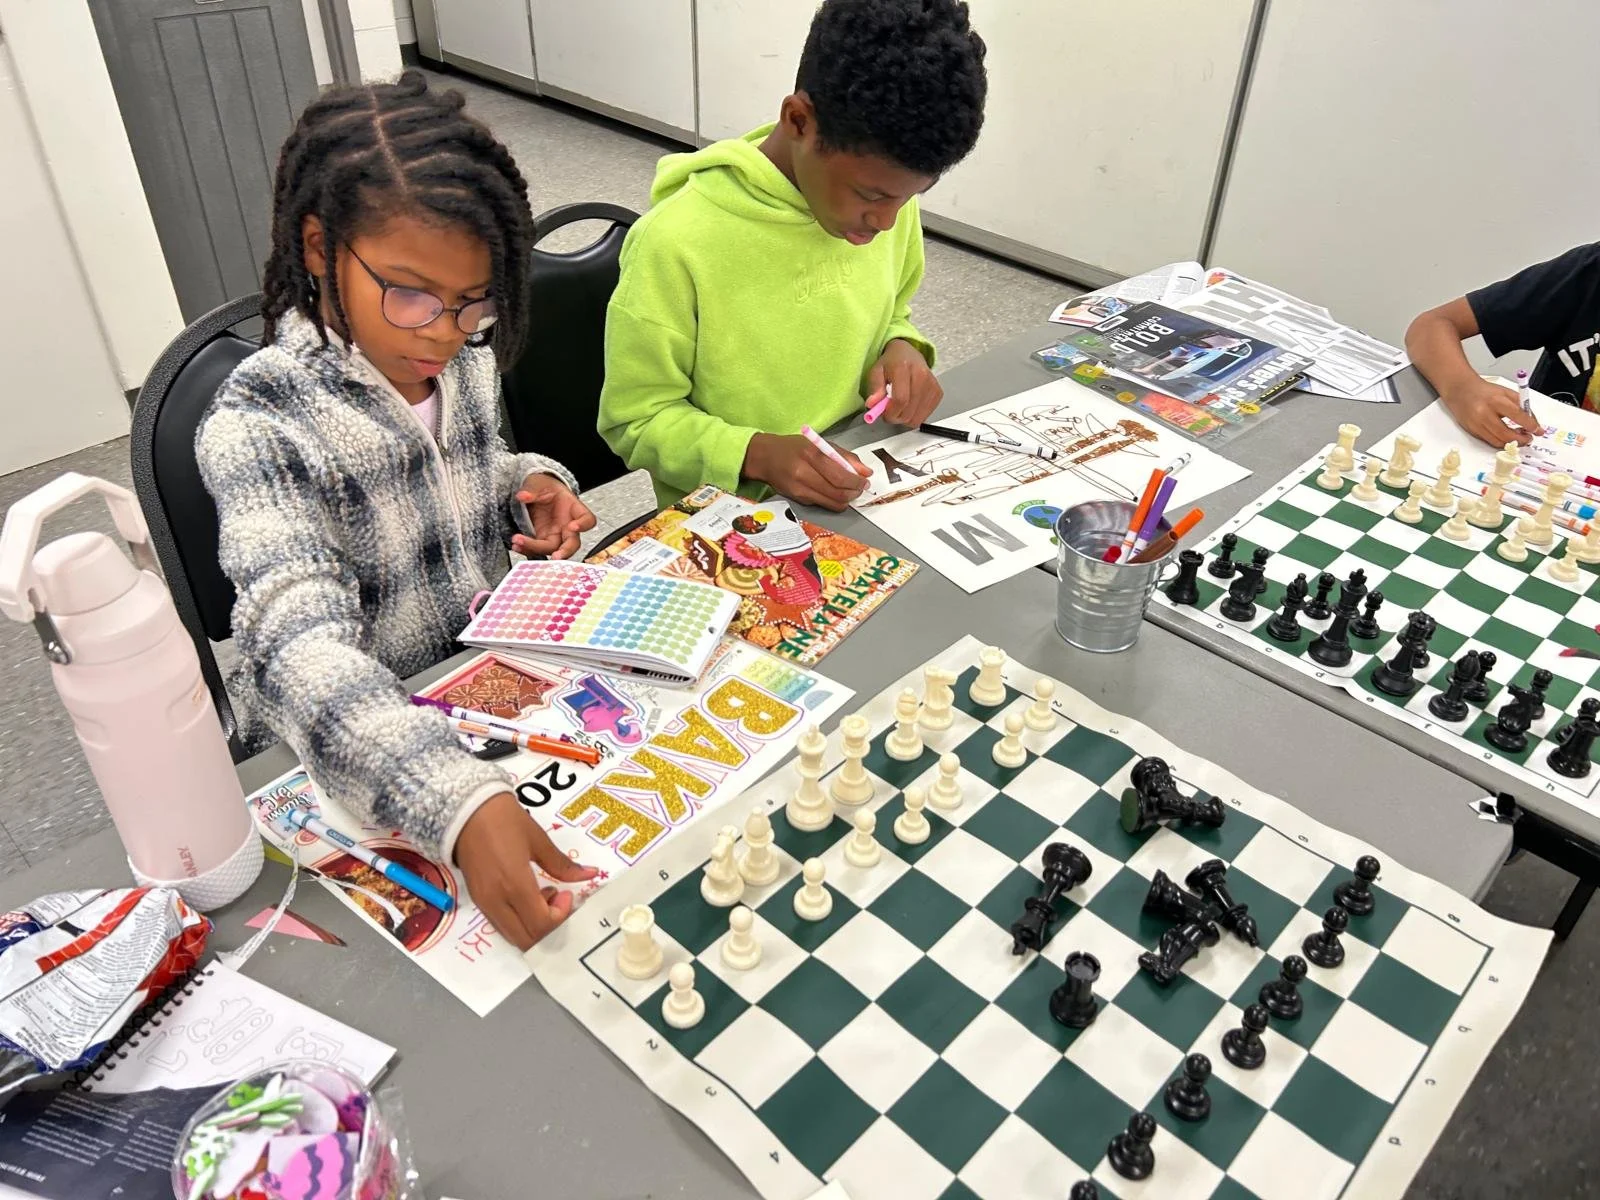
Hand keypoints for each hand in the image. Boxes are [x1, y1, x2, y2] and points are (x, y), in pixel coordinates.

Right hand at [454, 791, 598, 950]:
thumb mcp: (538, 840)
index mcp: (515, 886)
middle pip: (527, 939)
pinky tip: (526, 896)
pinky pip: (501, 924)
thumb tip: (590, 874)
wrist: (466, 809)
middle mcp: (497, 902)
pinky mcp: (477, 900)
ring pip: (512, 935)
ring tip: (542, 896)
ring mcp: (484, 903)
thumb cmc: (505, 820)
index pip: (542, 924)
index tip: (567, 893)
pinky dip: (519, 921)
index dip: (561, 915)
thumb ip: (562, 865)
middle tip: (558, 900)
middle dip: (549, 927)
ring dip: (533, 926)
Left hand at [513, 474, 595, 559]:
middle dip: (565, 552)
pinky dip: (527, 549)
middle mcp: (567, 526)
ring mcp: (555, 535)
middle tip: (556, 556)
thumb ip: (532, 490)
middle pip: (573, 543)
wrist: (536, 492)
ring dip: (536, 549)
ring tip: (518, 542)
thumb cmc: (545, 487)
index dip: (583, 525)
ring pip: (553, 549)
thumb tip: (523, 496)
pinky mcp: (542, 539)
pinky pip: (538, 549)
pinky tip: (516, 545)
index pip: (587, 519)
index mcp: (573, 509)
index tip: (573, 526)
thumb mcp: (539, 483)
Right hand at [743, 432, 869, 511]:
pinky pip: (822, 504)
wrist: (764, 457)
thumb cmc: (794, 447)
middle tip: (860, 488)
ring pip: (832, 503)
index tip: (865, 481)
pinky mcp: (797, 499)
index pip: (840, 476)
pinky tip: (832, 492)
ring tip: (849, 491)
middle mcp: (804, 474)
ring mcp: (799, 489)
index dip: (857, 482)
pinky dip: (833, 500)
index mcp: (811, 455)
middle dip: (854, 493)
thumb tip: (866, 472)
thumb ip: (844, 456)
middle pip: (838, 493)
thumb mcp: (819, 444)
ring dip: (846, 500)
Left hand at [866, 338, 941, 426]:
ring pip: (917, 417)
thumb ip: (874, 388)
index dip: (891, 413)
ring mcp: (932, 385)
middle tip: (890, 411)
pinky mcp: (938, 393)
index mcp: (903, 367)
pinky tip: (910, 406)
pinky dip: (915, 416)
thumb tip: (872, 404)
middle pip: (909, 411)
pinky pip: (925, 416)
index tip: (884, 414)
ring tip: (899, 407)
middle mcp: (921, 375)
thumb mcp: (876, 372)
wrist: (908, 354)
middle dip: (896, 417)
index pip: (900, 399)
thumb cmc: (891, 364)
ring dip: (905, 418)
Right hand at [1438, 377, 1540, 447]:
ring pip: (1498, 441)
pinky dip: (1500, 441)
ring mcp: (1477, 424)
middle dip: (1521, 439)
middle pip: (1506, 434)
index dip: (1530, 425)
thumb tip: (1533, 421)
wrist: (1460, 390)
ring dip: (1511, 442)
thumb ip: (1521, 405)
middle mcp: (1484, 414)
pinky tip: (1506, 437)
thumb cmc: (1484, 391)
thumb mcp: (1506, 392)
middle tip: (1529, 438)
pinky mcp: (1472, 430)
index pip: (1517, 416)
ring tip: (1518, 438)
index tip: (1537, 430)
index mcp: (1496, 401)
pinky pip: (1489, 440)